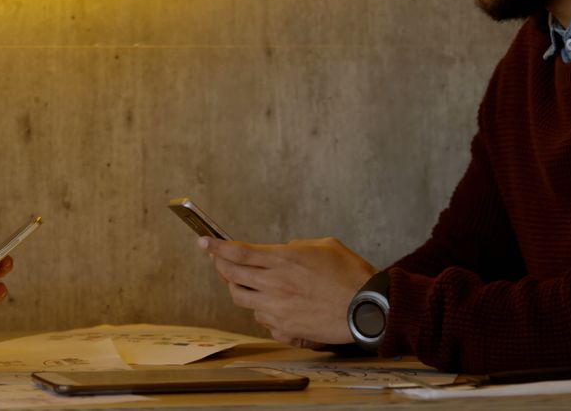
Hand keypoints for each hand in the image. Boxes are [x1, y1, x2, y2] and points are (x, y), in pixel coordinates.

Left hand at [199, 236, 375, 345]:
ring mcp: (277, 308)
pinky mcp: (284, 328)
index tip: (203, 242)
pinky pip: (261, 318)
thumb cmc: (351, 276)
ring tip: (244, 283)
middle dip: (219, 266)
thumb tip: (282, 251)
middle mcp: (274, 283)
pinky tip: (270, 304)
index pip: (237, 252)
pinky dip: (261, 310)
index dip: (216, 247)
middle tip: (217, 260)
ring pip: (241, 298)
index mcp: (283, 259)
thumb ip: (297, 246)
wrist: (367, 309)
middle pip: (231, 275)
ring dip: (238, 288)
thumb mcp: (324, 246)